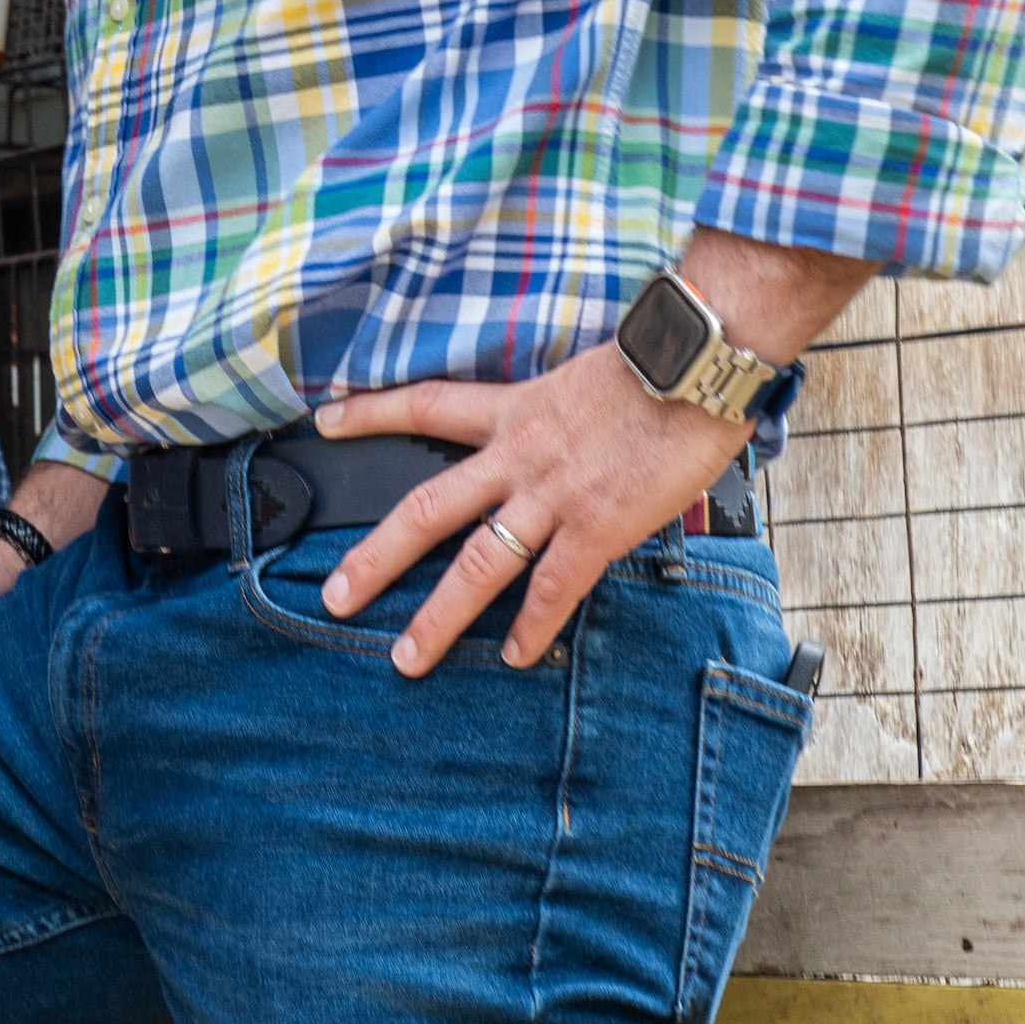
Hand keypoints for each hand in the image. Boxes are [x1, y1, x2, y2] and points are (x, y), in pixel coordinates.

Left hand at [312, 342, 747, 673]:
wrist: (700, 364)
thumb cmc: (659, 365)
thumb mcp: (583, 379)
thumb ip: (557, 415)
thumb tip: (557, 438)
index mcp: (514, 410)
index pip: (425, 404)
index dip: (371, 412)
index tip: (325, 420)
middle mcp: (519, 455)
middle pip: (426, 509)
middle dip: (376, 558)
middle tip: (336, 596)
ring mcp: (553, 495)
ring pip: (477, 566)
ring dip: (439, 618)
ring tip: (408, 659)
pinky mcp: (597, 527)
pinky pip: (553, 588)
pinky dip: (534, 628)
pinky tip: (518, 657)